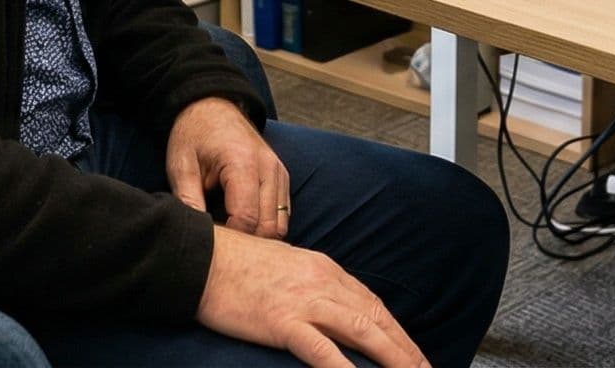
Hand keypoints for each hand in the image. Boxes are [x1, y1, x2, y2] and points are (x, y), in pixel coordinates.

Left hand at [166, 97, 289, 239]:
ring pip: (279, 224)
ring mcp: (279, 172)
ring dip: (258, 236)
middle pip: (267, 226)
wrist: (211, 107)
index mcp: (242, 163)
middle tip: (221, 244)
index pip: (246, 219)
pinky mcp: (282, 176)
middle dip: (245, 242)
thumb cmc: (194, 135)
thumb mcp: (181, 165)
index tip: (211, 242)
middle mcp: (268, 168)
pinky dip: (267, 225)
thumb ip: (188, 201)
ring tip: (232, 236)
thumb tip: (197, 236)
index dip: (229, 238)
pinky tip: (244, 225)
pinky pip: (282, 213)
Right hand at [198, 225, 428, 367]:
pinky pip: (323, 349)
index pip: (373, 306)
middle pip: (377, 321)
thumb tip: (328, 313)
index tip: (415, 357)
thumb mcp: (284, 268)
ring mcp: (305, 300)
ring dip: (394, 359)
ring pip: (363, 332)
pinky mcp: (283, 320)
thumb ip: (310, 287)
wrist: (199, 257)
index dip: (399, 335)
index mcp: (325, 270)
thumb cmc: (234, 265)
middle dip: (407, 353)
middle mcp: (323, 282)